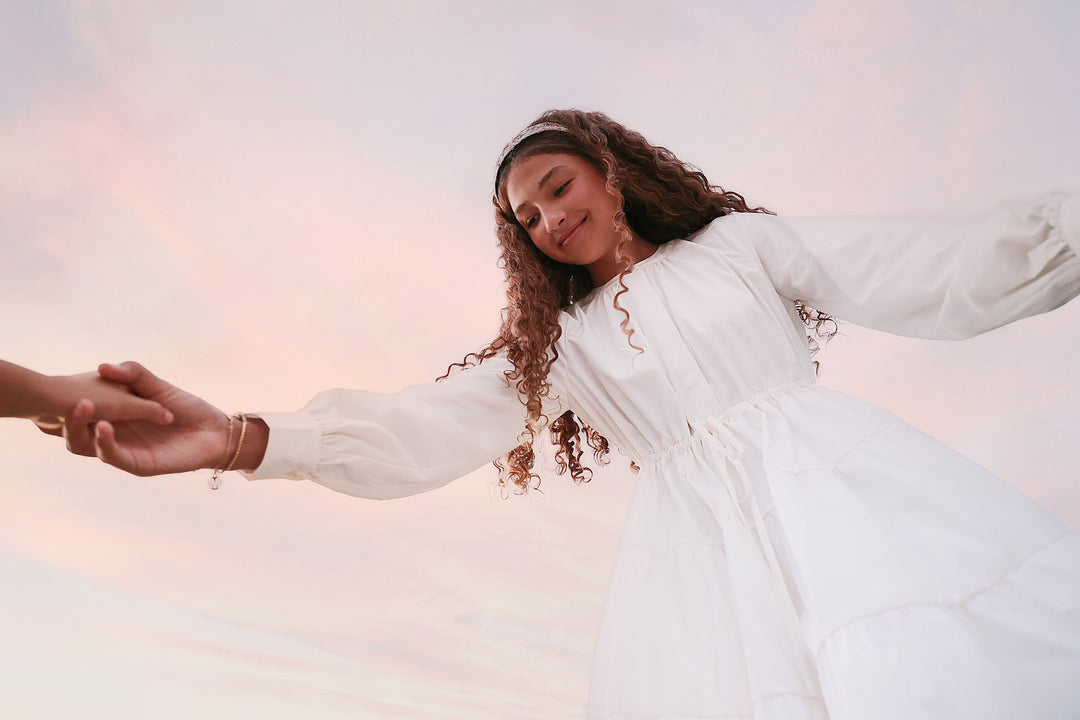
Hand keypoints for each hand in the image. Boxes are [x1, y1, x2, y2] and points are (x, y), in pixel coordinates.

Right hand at [62, 362, 230, 476]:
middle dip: (67, 416)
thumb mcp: (157, 386)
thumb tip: (102, 367)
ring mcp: (122, 451)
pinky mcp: (137, 464)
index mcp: (112, 417)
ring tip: (84, 407)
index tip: (54, 386)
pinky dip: (105, 442)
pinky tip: (103, 427)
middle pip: (74, 431)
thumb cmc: (185, 408)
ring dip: (81, 428)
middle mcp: (112, 435)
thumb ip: (132, 374)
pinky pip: (114, 456)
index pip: (78, 413)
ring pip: (88, 445)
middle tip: (70, 397)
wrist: (215, 431)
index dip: (63, 403)